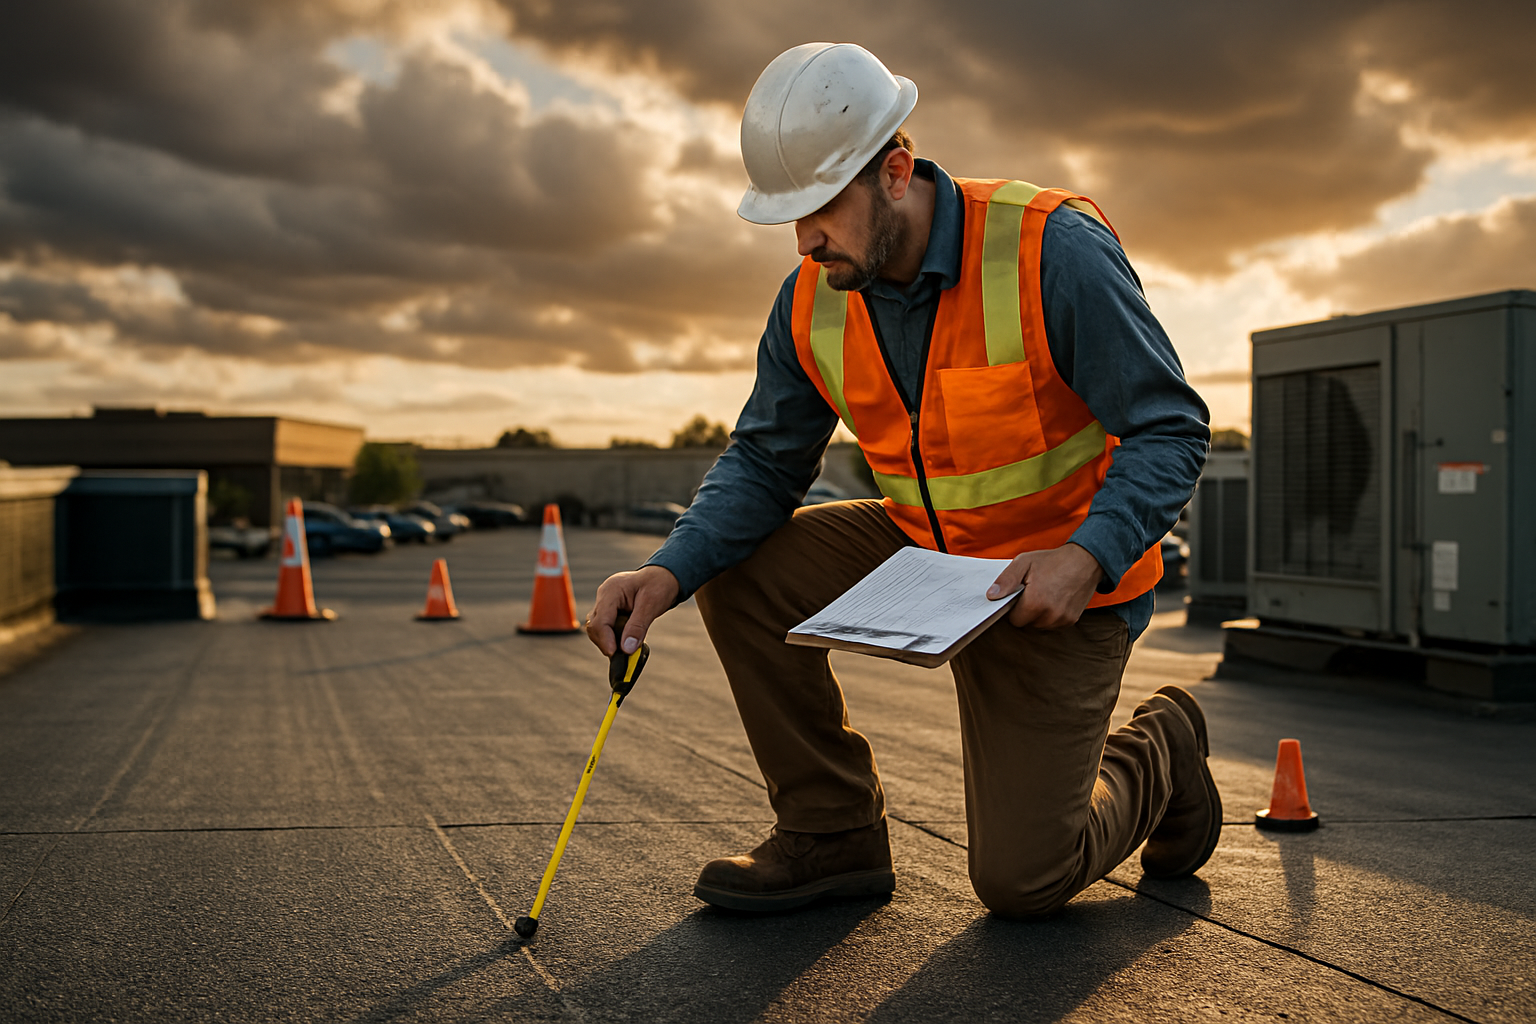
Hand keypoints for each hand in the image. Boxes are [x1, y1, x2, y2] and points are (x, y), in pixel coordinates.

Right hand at [586, 565, 679, 656]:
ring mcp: (605, 603)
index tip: (615, 654)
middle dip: (607, 643)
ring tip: (628, 648)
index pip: (600, 620)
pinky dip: (614, 638)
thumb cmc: (659, 585)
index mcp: (611, 590)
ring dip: (610, 641)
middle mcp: (604, 596)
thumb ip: (638, 626)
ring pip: (598, 629)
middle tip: (624, 656)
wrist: (664, 577)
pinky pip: (606, 628)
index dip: (606, 640)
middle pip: (595, 626)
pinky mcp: (609, 611)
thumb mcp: (652, 605)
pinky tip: (627, 641)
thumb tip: (627, 649)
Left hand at [985, 543, 1104, 628]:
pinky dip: (1051, 615)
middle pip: (1027, 624)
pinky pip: (1053, 624)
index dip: (1014, 608)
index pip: (1014, 620)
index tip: (1019, 595)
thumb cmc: (1052, 560)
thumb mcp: (1024, 562)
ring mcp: (1062, 619)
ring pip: (1040, 626)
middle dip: (1026, 611)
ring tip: (1045, 594)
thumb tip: (991, 596)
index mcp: (1035, 602)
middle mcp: (1049, 615)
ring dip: (1039, 615)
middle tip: (1033, 591)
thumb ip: (1006, 580)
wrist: (1085, 561)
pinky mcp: (1071, 621)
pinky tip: (1055, 599)